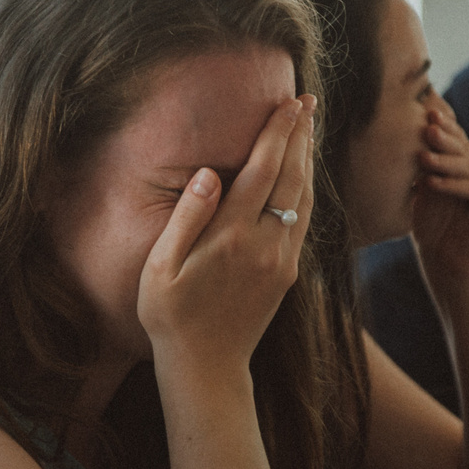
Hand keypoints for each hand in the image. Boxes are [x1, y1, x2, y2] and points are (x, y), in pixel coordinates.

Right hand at [137, 95, 316, 378]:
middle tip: (307, 101)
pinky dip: (305, 189)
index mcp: (231, 238)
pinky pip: (303, 221)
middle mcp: (264, 246)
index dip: (277, 133)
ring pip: (303, 198)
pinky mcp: (289, 274)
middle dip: (300, 135)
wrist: (206, 368)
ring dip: (307, 159)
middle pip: (291, 177)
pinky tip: (301, 174)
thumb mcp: (160, 270)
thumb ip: (186, 219)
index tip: (287, 102)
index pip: (262, 171)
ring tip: (308, 127)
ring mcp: (282, 261)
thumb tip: (206, 174)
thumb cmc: (170, 317)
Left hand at [407, 104, 468, 285]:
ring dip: (447, 162)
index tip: (426, 112)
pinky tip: (433, 183)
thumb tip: (422, 127)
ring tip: (424, 158)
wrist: (443, 261)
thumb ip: (427, 161)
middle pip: (464, 149)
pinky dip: (456, 186)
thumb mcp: (424, 187)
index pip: (457, 137)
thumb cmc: (430, 224)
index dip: (444, 125)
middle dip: (445, 139)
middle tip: (427, 129)